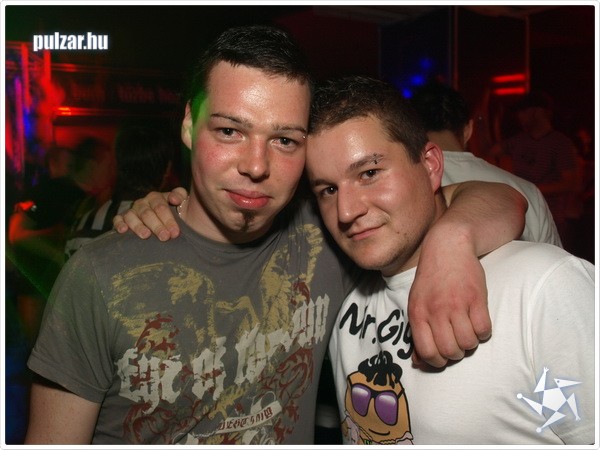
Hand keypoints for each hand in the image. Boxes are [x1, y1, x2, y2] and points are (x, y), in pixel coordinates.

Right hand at [112, 187, 187, 240]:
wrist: (166, 224)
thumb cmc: (176, 214)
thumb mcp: (182, 203)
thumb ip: (181, 196)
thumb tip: (175, 199)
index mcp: (156, 198)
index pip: (161, 207)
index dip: (168, 219)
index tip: (175, 232)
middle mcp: (143, 203)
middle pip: (147, 214)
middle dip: (157, 226)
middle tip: (165, 237)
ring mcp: (132, 211)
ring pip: (132, 216)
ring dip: (138, 226)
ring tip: (146, 235)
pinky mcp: (122, 218)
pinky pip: (118, 219)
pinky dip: (119, 224)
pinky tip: (123, 230)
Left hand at [408, 225, 490, 367]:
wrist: (447, 248)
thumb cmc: (431, 280)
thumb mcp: (417, 304)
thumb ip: (417, 333)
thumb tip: (418, 363)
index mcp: (418, 313)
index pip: (427, 352)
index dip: (437, 361)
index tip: (443, 356)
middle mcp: (436, 311)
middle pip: (450, 351)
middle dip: (456, 354)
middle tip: (457, 343)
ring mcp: (456, 304)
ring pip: (468, 343)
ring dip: (470, 343)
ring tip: (467, 331)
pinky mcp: (476, 298)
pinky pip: (484, 329)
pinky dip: (483, 332)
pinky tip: (477, 321)